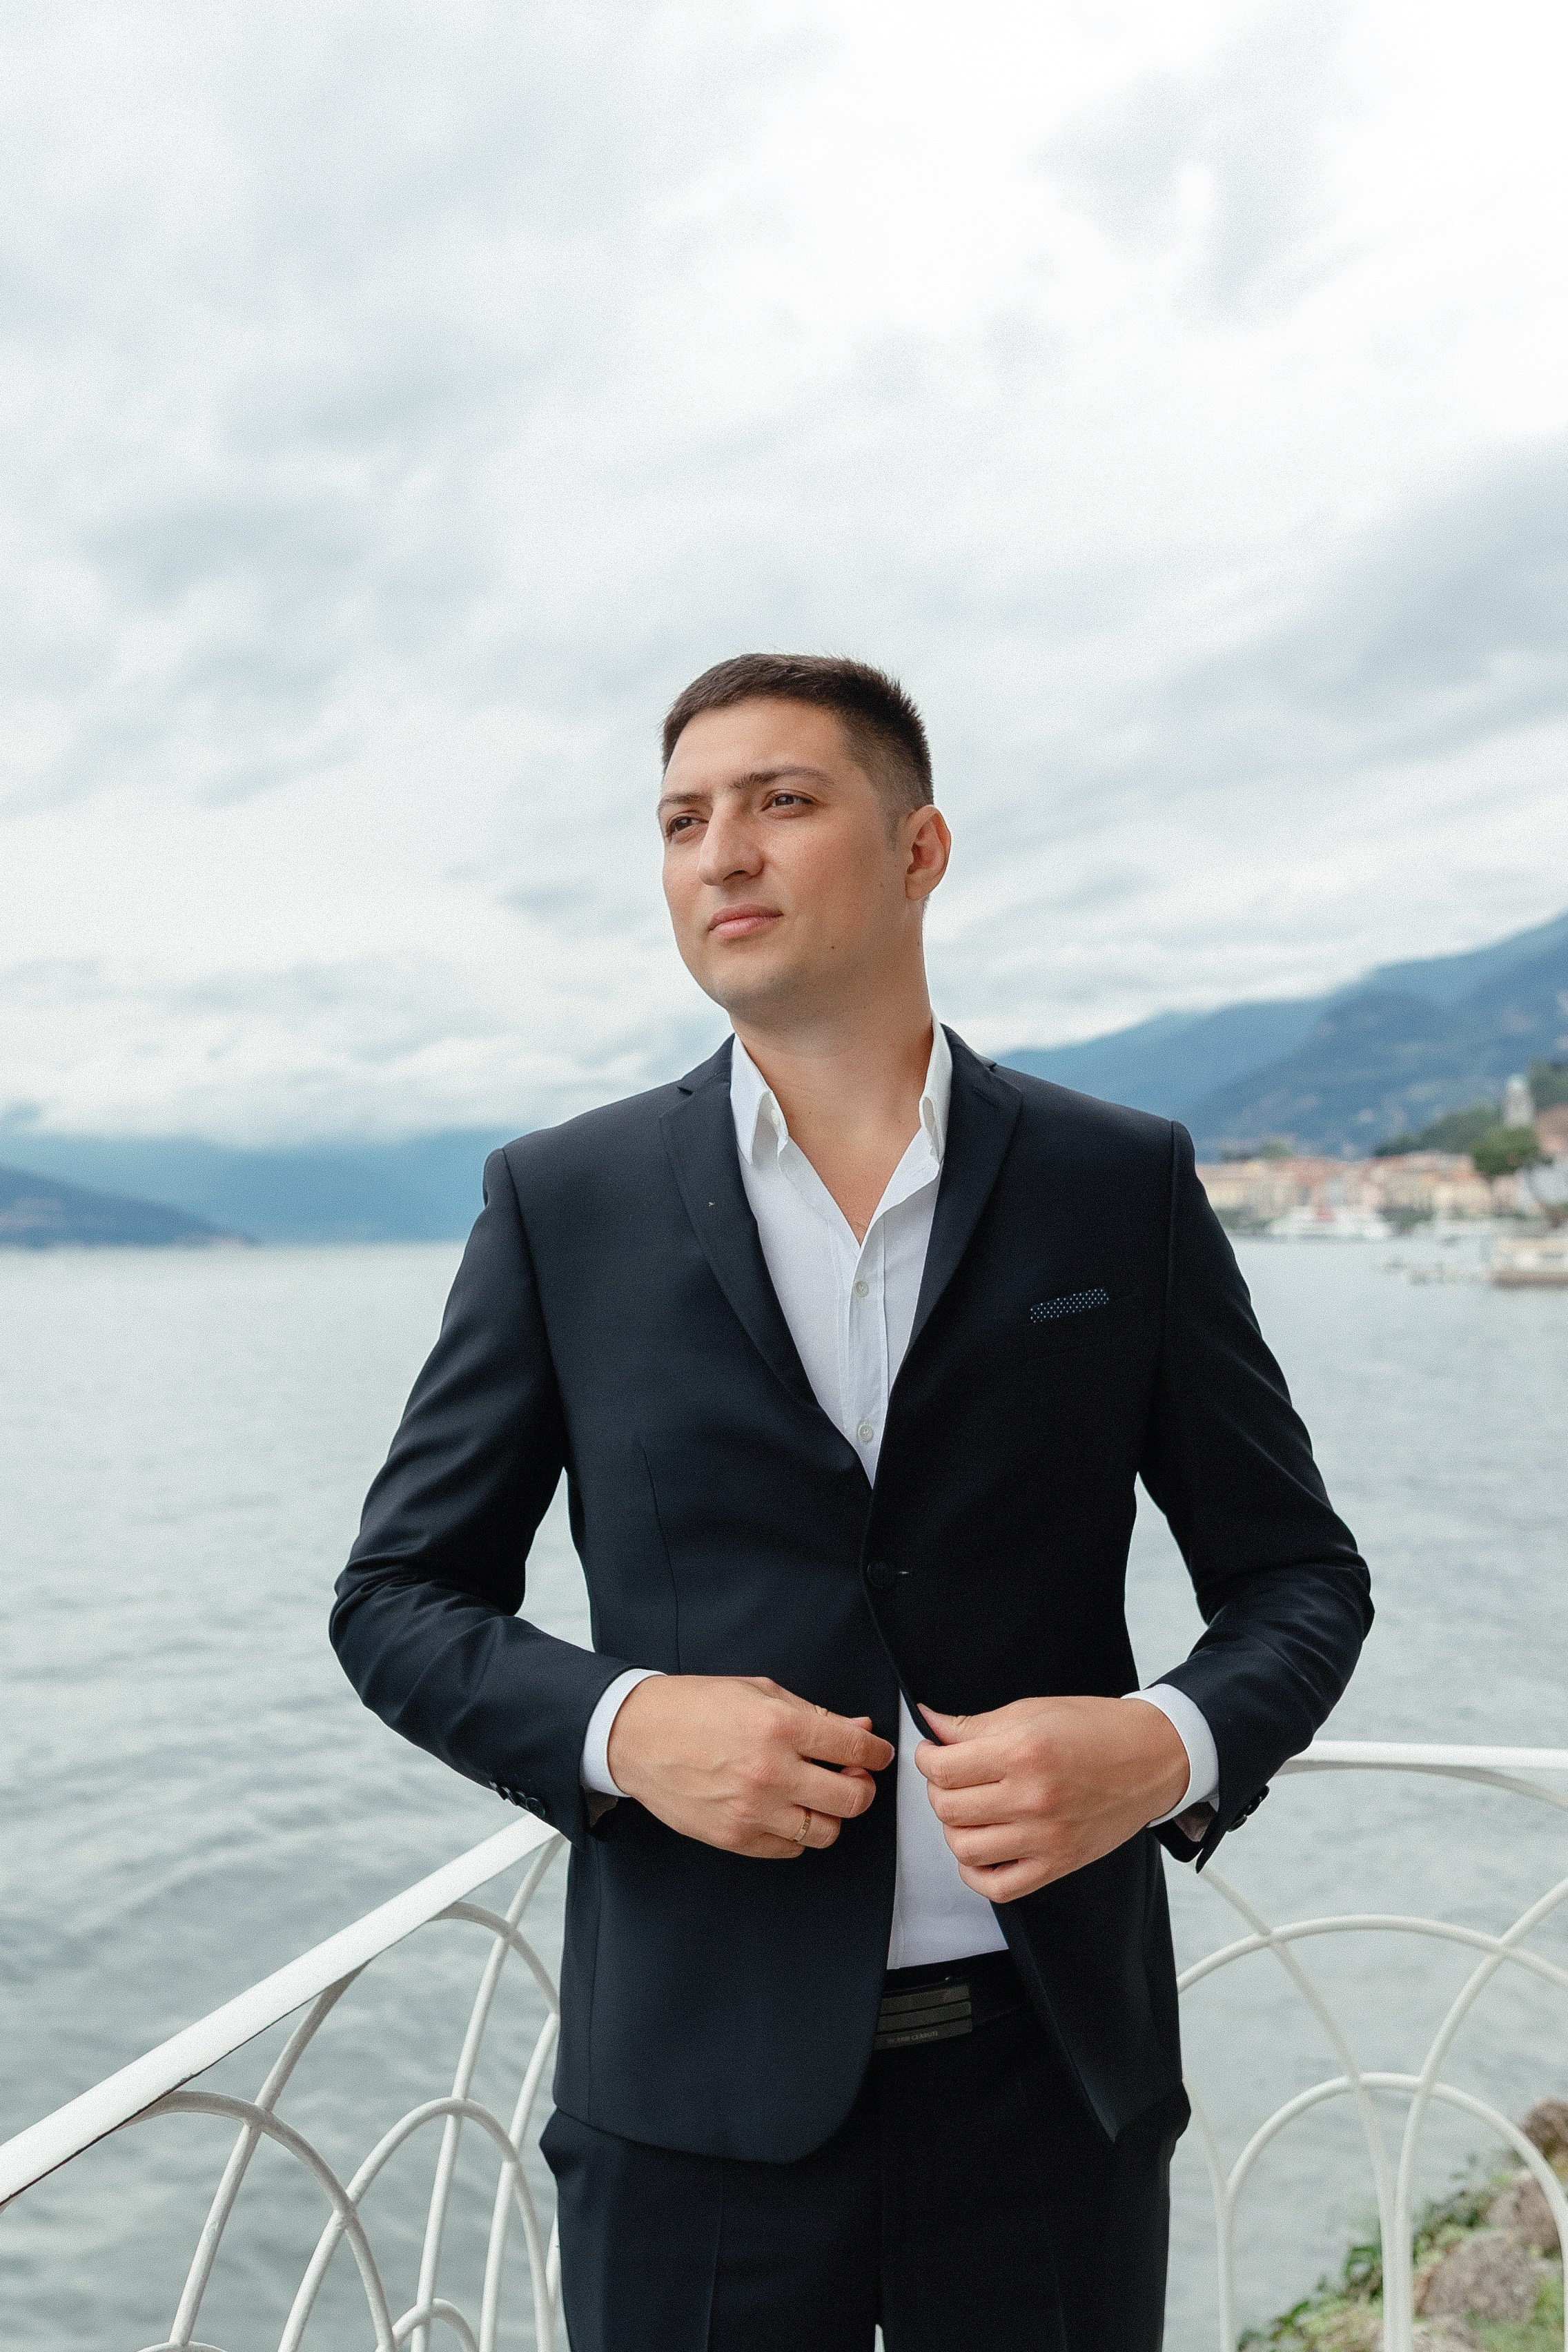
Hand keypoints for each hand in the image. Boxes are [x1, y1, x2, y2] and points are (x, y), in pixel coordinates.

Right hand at [606, 1674, 893, 1858]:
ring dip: (831, 1815)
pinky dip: (797, 1834)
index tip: (878, 1753)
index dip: (877, 1752)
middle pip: (852, 1798)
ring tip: (818, 1796)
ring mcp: (753, 1810)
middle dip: (862, 1787)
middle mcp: (771, 1772)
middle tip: (854, 1777)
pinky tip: (786, 1811)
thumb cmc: (694, 1707)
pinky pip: (791, 1850)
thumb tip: (859, 1729)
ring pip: (826, 1832)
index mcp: (779, 1726)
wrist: (636, 1736)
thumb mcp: (758, 1691)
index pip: (854, 1747)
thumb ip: (813, 1714)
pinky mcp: (735, 1837)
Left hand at [915, 1695, 1188, 1902]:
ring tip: (968, 1810)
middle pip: (947, 1808)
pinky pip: (999, 1887)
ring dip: (954, 1829)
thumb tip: (930, 1725)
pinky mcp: (1059, 1864)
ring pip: (965, 1849)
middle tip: (951, 1777)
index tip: (933, 1753)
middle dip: (938, 1790)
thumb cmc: (1094, 1729)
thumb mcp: (1030, 1712)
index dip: (926, 1758)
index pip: (942, 1768)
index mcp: (1022, 1752)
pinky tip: (982, 1849)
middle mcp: (1032, 1798)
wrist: (1151, 1756)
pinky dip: (977, 1874)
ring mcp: (1046, 1837)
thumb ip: (974, 1725)